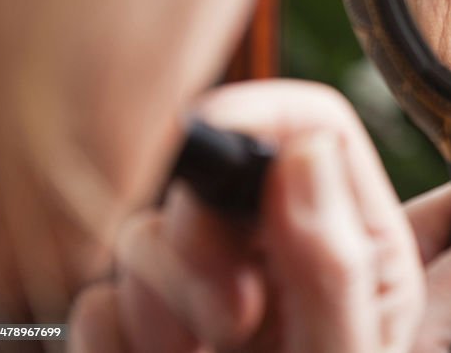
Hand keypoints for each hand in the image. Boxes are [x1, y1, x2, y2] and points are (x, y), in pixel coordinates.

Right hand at [68, 80, 424, 352]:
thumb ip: (331, 257)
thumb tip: (306, 149)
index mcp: (351, 239)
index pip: (309, 123)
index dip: (261, 121)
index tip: (220, 161)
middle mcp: (279, 247)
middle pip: (212, 167)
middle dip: (202, 237)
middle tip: (235, 316)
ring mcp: (207, 283)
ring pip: (146, 230)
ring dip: (162, 302)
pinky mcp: (144, 323)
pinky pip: (99, 296)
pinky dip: (121, 341)